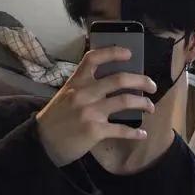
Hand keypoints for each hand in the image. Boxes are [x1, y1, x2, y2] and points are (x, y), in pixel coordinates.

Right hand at [36, 47, 155, 166]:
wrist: (42, 142)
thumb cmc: (57, 117)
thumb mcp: (66, 94)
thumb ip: (85, 86)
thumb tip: (113, 82)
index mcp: (76, 82)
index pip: (93, 58)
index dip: (113, 52)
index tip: (129, 53)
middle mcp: (84, 94)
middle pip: (119, 80)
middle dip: (142, 81)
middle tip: (152, 86)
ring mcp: (90, 112)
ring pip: (125, 101)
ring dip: (143, 104)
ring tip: (150, 107)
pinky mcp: (95, 131)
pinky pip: (121, 129)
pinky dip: (135, 133)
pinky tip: (142, 134)